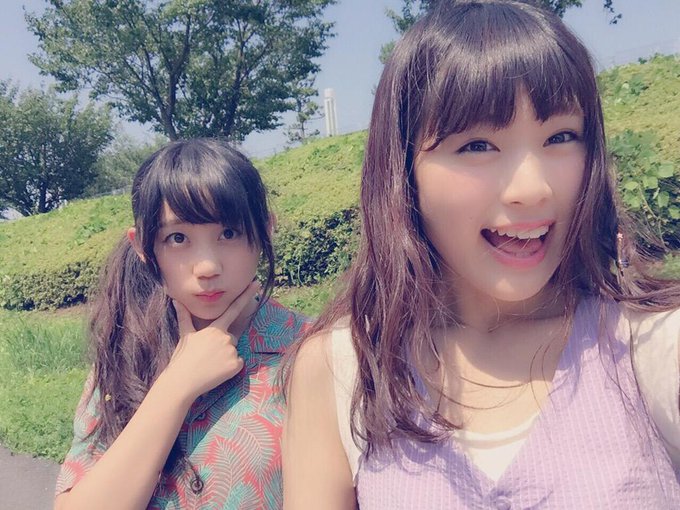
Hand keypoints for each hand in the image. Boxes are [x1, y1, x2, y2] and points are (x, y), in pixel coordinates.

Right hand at [163, 282, 259, 401]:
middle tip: (207, 356)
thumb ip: (184, 316)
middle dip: (223, 345)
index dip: (246, 295)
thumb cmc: (182, 358)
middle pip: (232, 338)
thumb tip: (175, 300)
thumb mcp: (185, 335)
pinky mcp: (236, 365)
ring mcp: (232, 351)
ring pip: (234, 351)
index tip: (257, 283)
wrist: (182, 381)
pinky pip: (238, 364)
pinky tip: (217, 372)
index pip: (233, 309)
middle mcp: (226, 337)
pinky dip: (230, 369)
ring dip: (226, 357)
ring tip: (210, 364)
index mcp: (215, 328)